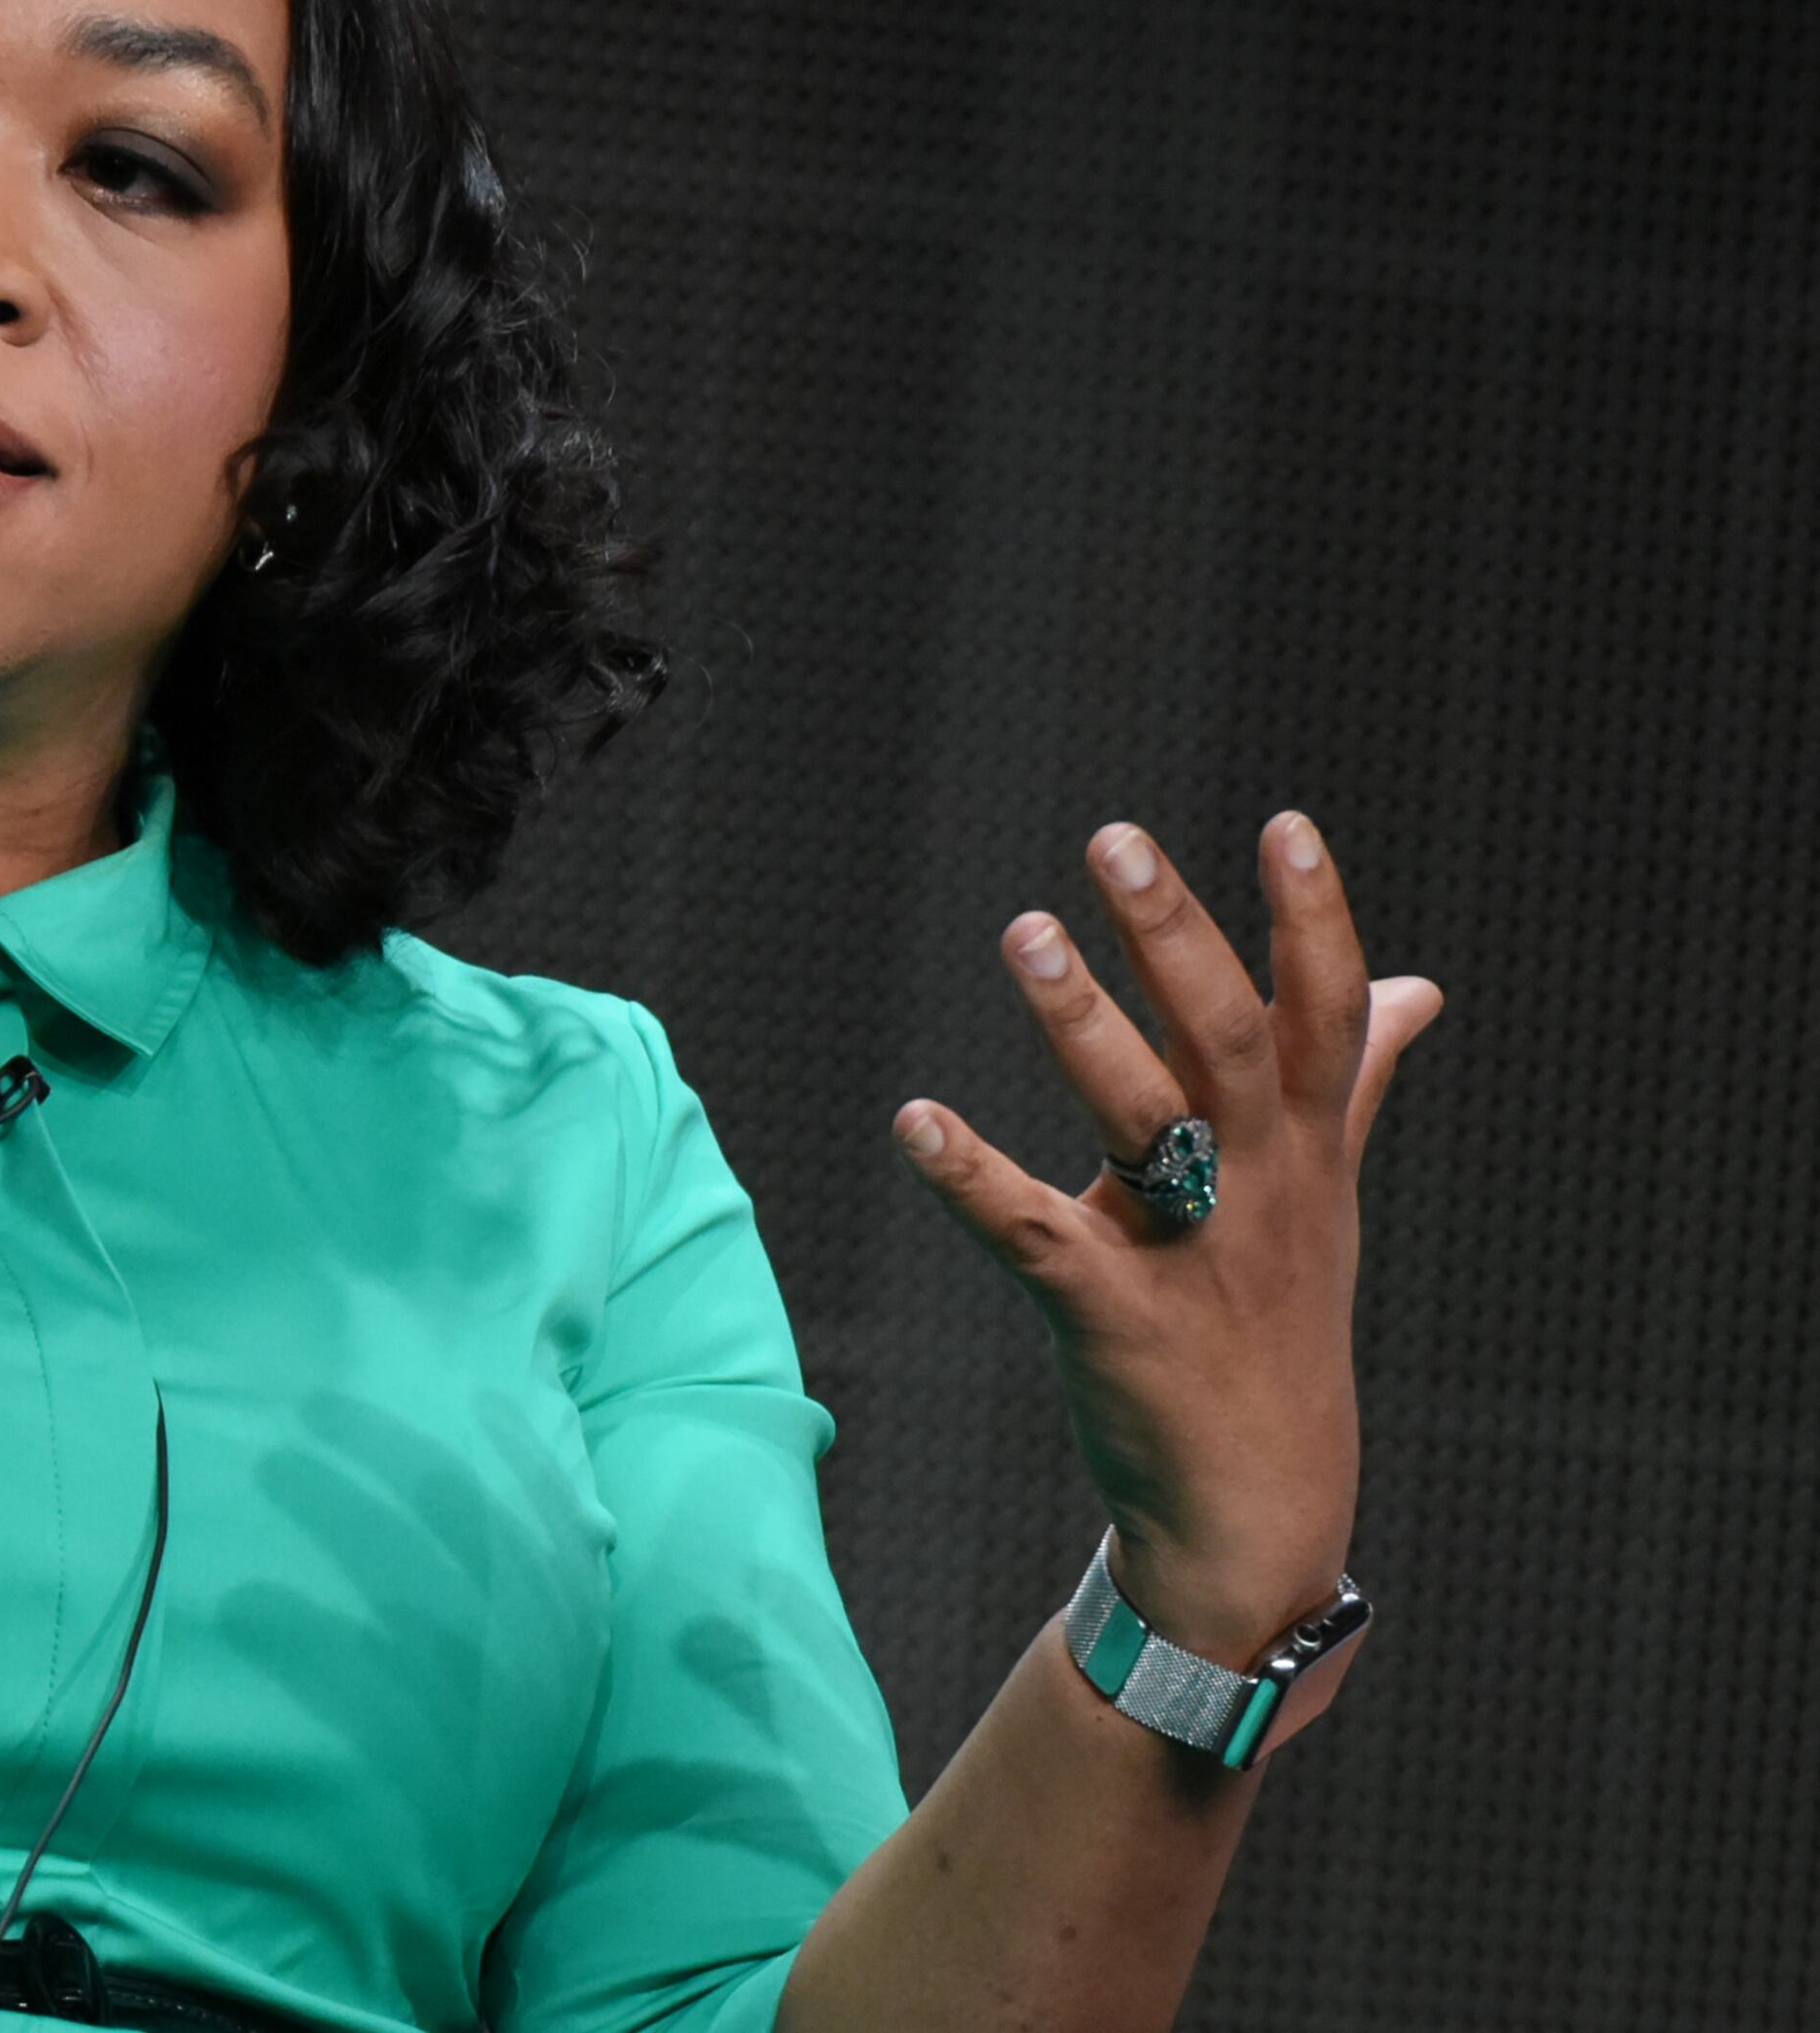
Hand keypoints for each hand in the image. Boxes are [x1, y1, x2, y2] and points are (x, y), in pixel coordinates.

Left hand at [892, 815, 1443, 1663]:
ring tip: (1027, 930)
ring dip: (1083, 1023)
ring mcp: (1189, 1256)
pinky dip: (970, 1176)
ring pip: (1141, 1120)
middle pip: (1228, 1041)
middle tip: (1116, 838)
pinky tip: (913, 1120)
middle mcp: (1260, 1192)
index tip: (1286, 824)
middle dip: (1176, 937)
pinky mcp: (1111, 1319)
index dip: (1317, 921)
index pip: (1328, 1016)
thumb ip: (1354, 1083)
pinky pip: (1034, 1236)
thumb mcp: (1326, 1197)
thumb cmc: (1276, 1323)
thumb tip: (1417, 986)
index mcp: (1306, 1155)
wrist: (1262, 1507)